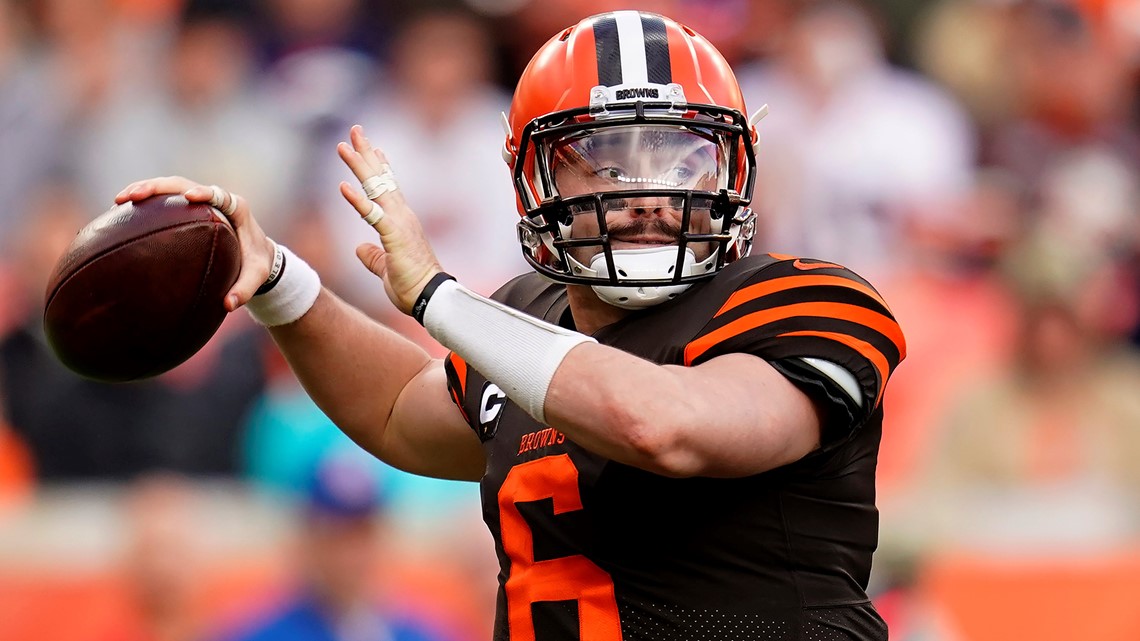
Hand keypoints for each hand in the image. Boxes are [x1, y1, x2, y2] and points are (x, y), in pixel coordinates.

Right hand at [114, 176, 275, 311]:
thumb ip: (245, 289)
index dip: (204, 192)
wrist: (257, 255)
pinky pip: (165, 199)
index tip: (190, 196)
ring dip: (144, 190)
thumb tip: (227, 305)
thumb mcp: (257, 276)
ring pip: (169, 188)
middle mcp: (216, 199)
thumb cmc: (257, 263)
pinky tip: (121, 211)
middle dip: (158, 187)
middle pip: (183, 184)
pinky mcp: (188, 207)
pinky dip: (145, 202)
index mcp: (236, 209)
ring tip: (118, 200)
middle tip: (134, 196)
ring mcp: (200, 201)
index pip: (219, 195)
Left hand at [337, 124, 443, 315]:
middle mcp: (402, 217)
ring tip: (343, 146)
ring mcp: (399, 224)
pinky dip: (357, 200)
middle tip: (355, 130)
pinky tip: (343, 186)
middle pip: (381, 179)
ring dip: (359, 166)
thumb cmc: (413, 286)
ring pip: (376, 189)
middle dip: (367, 154)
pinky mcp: (394, 236)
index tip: (374, 148)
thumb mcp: (386, 268)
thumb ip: (373, 256)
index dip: (380, 167)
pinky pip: (373, 215)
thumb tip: (359, 248)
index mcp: (401, 223)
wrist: (431, 299)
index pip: (389, 189)